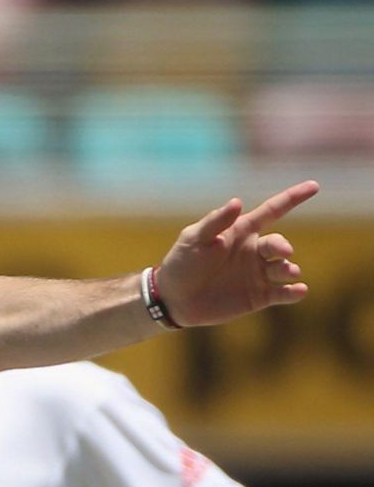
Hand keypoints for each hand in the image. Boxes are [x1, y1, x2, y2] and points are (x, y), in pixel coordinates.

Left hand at [155, 181, 317, 326]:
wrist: (173, 299)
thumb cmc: (181, 263)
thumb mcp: (193, 239)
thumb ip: (215, 222)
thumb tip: (238, 202)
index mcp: (241, 232)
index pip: (272, 211)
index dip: (292, 198)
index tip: (314, 186)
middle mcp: (254, 251)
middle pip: (279, 244)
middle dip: (283, 246)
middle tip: (283, 252)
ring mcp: (259, 274)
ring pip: (285, 268)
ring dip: (290, 269)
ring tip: (287, 272)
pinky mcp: (259, 296)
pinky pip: (283, 293)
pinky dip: (294, 292)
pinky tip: (299, 290)